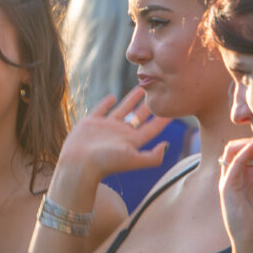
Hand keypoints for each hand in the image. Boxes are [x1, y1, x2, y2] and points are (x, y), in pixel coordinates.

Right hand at [56, 89, 171, 184]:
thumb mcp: (133, 159)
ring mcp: (106, 127)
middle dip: (149, 107)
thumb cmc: (106, 162)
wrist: (79, 163)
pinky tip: (112, 96)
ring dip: (132, 100)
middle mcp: (121, 134)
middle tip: (158, 93)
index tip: (173, 108)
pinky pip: (101, 109)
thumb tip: (167, 145)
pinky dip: (107, 102)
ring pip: (122, 110)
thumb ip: (153, 157)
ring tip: (140, 89)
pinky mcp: (91, 123)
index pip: (152, 128)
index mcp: (133, 141)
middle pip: (139, 117)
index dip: (163, 119)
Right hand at [218, 136, 252, 249]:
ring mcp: (228, 182)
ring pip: (230, 152)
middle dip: (250, 141)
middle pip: (236, 150)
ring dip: (246, 143)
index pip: (245, 155)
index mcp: (244, 180)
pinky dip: (244, 152)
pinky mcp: (226, 188)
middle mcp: (234, 179)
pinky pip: (233, 164)